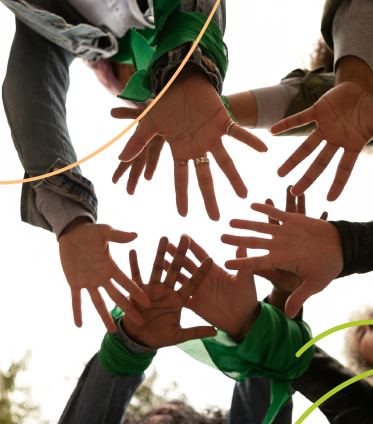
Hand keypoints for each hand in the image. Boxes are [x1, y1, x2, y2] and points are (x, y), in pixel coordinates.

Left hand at [59, 219, 150, 332]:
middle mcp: (102, 277)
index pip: (126, 282)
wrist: (72, 233)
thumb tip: (136, 234)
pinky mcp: (74, 282)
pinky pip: (76, 300)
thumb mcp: (105, 232)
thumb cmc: (91, 232)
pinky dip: (77, 311)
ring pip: (99, 302)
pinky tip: (79, 325)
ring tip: (113, 332)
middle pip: (117, 296)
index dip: (137, 293)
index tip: (147, 303)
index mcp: (111, 267)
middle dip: (128, 309)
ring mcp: (89, 281)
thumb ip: (118, 235)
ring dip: (105, 317)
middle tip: (139, 322)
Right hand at [116, 64, 266, 220]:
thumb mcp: (147, 124)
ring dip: (234, 177)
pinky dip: (250, 140)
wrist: (179, 81)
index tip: (184, 215)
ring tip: (244, 195)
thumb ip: (137, 143)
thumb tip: (121, 159)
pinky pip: (239, 133)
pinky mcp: (223, 122)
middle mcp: (197, 148)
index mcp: (181, 151)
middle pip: (205, 177)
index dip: (182, 196)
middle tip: (216, 219)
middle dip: (210, 198)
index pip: (181, 178)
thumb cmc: (165, 104)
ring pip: (225, 162)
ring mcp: (212, 137)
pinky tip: (264, 149)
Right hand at [122, 236, 215, 348]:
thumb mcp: (179, 335)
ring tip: (164, 237)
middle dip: (180, 254)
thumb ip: (195, 331)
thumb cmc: (160, 337)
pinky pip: (135, 275)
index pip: (193, 283)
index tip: (210, 259)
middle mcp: (167, 291)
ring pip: (158, 268)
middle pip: (176, 269)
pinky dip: (134, 264)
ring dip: (160, 253)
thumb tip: (216, 331)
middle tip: (185, 238)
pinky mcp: (137, 291)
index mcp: (179, 299)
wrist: (139, 341)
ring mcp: (152, 289)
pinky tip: (133, 250)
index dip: (201, 272)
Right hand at [164, 238, 259, 338]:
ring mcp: (198, 291)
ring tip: (160, 260)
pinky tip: (161, 286)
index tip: (183, 235)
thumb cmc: (247, 298)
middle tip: (166, 243)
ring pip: (180, 278)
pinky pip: (180, 297)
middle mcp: (203, 279)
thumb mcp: (246, 280)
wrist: (244, 321)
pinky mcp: (194, 305)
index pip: (201, 255)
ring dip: (171, 269)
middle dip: (177, 254)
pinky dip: (170, 292)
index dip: (192, 246)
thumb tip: (242, 244)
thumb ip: (242, 264)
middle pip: (187, 263)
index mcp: (214, 271)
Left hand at [221, 203, 343, 317]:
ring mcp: (284, 233)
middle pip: (253, 242)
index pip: (256, 262)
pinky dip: (266, 208)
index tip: (225, 262)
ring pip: (261, 226)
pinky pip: (277, 213)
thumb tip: (289, 315)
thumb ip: (300, 296)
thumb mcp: (314, 284)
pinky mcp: (293, 220)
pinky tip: (253, 204)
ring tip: (231, 220)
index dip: (242, 262)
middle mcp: (279, 246)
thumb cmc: (328, 268)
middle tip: (220, 237)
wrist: (340, 249)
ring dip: (246, 223)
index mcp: (281, 260)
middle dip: (237, 239)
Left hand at [272, 81, 372, 200]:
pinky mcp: (318, 111)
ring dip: (293, 159)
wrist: (363, 88)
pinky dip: (286, 124)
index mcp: (351, 145)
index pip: (344, 168)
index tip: (330, 200)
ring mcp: (325, 126)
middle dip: (308, 178)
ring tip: (279, 172)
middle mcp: (335, 140)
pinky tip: (272, 131)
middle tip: (295, 192)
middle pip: (319, 163)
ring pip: (306, 146)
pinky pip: (300, 119)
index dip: (338, 183)